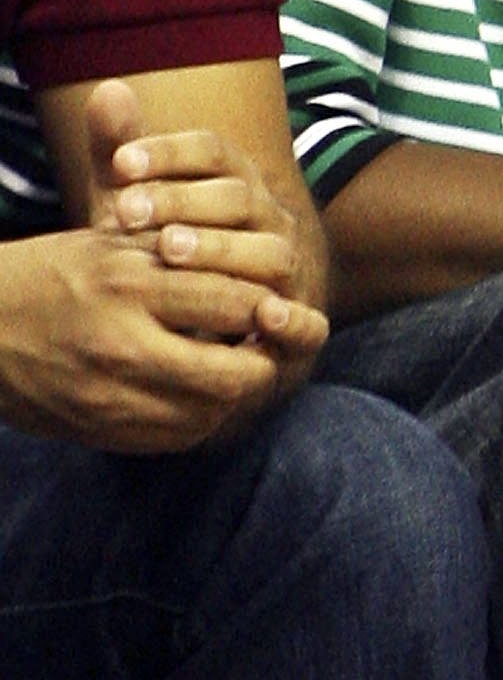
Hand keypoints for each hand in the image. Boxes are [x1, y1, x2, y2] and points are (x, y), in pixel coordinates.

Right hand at [0, 229, 291, 449]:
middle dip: (263, 362)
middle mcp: (123, 344)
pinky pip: (179, 437)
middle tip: (266, 346)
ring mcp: (111, 397)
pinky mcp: (102, 431)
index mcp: (127, 283)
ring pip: (213, 413)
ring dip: (235, 394)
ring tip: (235, 367)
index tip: (278, 304)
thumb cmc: (48, 274)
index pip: (234, 303)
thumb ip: (180, 248)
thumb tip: (258, 268)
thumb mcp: (107, 242)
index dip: (269, 307)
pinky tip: (198, 394)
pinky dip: (201, 418)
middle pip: (235, 375)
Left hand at [85, 79, 324, 388]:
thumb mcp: (136, 211)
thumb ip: (119, 155)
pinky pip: (309, 323)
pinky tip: (262, 313)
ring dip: (220, 249)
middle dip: (180, 201)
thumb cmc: (169, 263)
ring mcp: (289, 273)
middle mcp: (271, 223)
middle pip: (238, 198)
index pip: (214, 153)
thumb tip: (109, 88)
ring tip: (168, 250)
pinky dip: (293, 320)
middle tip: (125, 211)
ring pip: (270, 254)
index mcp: (236, 187)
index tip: (119, 163)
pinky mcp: (299, 328)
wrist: (214, 330)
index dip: (169, 153)